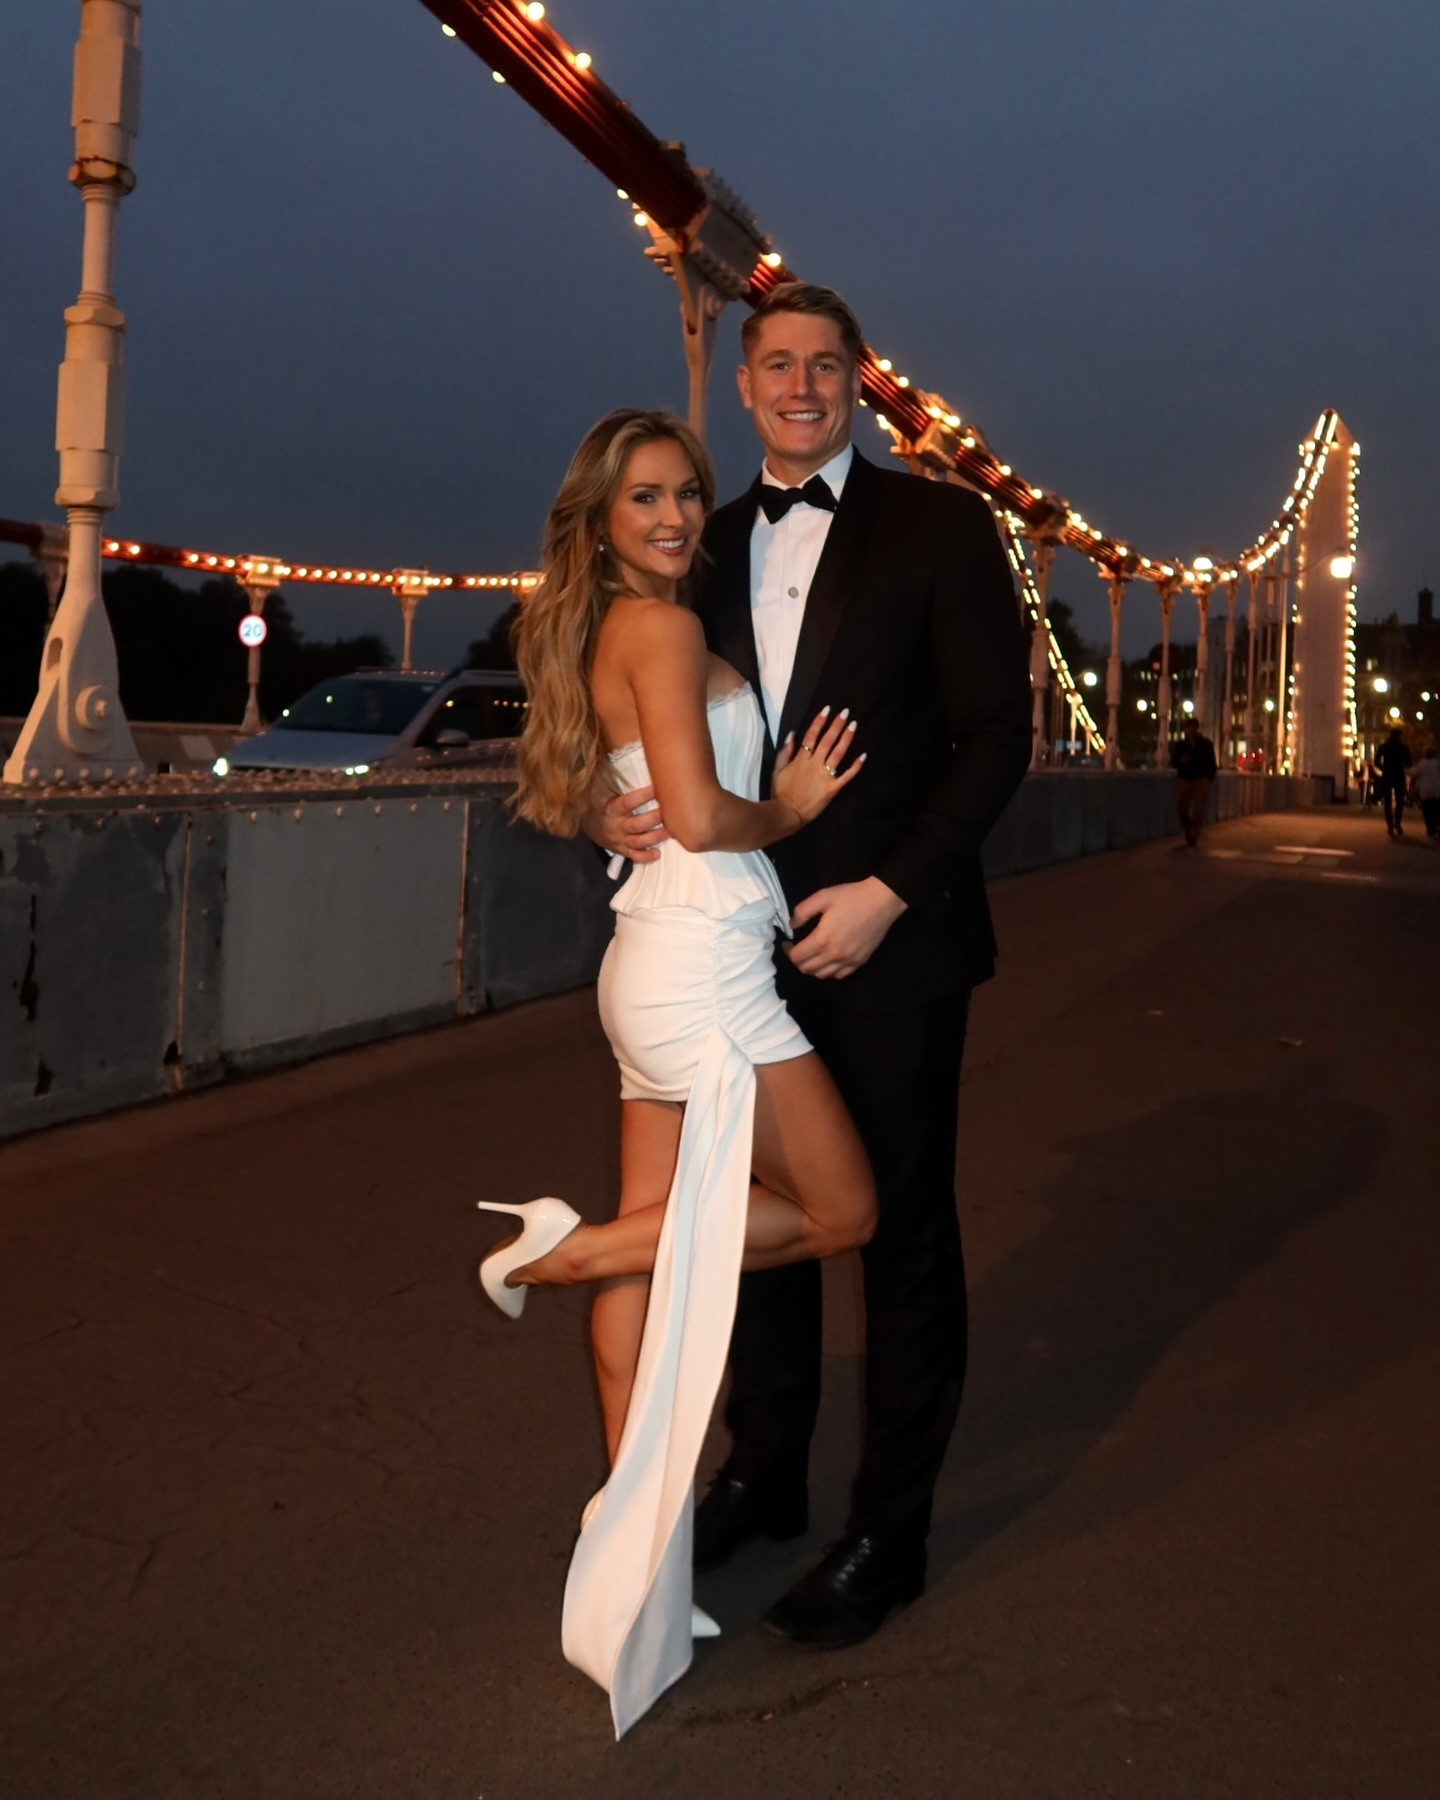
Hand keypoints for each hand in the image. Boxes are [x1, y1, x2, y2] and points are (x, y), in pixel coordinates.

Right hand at [593, 784, 668, 862]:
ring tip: (671, 832)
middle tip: (671, 813)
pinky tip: (657, 854)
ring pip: (639, 841)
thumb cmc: (602, 804)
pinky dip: (645, 857)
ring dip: (655, 838)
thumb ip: (615, 779)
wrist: (589, 826)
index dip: (643, 796)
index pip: (628, 802)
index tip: (658, 788)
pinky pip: (634, 856)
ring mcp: (619, 840)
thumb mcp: (603, 791)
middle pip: (637, 824)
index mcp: (612, 808)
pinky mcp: (622, 850)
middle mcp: (616, 825)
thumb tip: (631, 758)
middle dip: (654, 819)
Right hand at [772, 706, 864, 826]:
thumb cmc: (781, 792)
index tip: (827, 709)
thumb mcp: (777, 770)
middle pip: (827, 740)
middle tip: (846, 712)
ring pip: (838, 754)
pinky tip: (863, 756)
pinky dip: (855, 766)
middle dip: (836, 725)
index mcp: (800, 759)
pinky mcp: (832, 788)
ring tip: (854, 725)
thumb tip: (792, 734)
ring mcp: (824, 776)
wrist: (787, 813)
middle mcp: (814, 764)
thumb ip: (784, 752)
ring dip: (846, 739)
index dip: (819, 721)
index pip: (811, 736)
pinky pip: (846, 775)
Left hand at [784, 878, 906, 980]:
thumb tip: (792, 926)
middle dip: (797, 960)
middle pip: (807, 969)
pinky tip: (829, 959)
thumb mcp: (822, 897)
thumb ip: (802, 912)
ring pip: (822, 975)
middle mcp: (834, 955)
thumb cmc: (851, 897)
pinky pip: (839, 975)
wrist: (882, 901)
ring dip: (812, 967)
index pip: (796, 957)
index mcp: (822, 939)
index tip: (787, 943)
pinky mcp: (860, 962)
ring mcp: (848, 961)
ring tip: (812, 955)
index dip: (787, 951)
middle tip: (798, 948)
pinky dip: (830, 971)